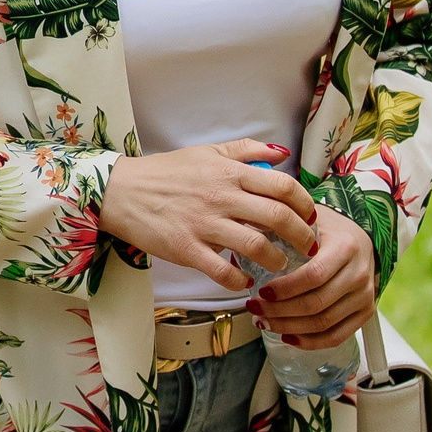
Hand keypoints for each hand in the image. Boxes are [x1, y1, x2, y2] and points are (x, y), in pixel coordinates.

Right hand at [96, 140, 315, 291]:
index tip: (310, 217)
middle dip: (302, 236)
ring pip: (256, 246)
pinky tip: (244, 281)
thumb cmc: (166, 172)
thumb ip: (246, 151)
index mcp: (228, 172)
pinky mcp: (186, 248)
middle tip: (308, 246)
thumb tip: (282, 154)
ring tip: (279, 265)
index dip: (305, 204)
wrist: (121, 191)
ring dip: (276, 260)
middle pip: (278, 217)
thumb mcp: (207, 152)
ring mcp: (203, 224)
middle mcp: (220, 197)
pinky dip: (239, 280)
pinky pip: (222, 271)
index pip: (282, 186)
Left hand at [251, 204, 375, 349]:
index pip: (313, 275)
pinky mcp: (365, 313)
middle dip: (280, 311)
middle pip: (316, 303)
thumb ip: (282, 229)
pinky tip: (288, 336)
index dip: (285, 289)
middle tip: (256, 309)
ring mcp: (364, 296)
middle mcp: (359, 274)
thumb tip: (245, 242)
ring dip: (289, 327)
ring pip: (324, 323)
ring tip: (265, 322)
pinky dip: (310, 341)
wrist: (363, 240)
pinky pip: (337, 336)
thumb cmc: (330, 231)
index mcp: (346, 247)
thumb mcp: (308, 221)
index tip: (261, 291)